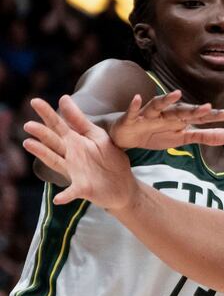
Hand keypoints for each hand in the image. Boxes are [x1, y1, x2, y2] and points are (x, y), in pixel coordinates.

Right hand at [22, 95, 137, 208]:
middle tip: (29, 124)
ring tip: (29, 144)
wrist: (123, 184)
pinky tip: (58, 198)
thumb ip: (80, 120)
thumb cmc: (108, 159)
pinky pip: (72, 192)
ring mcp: (74, 172)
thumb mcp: (97, 136)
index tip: (35, 101)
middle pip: (54, 142)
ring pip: (56, 161)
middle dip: (42, 133)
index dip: (47, 113)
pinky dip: (65, 195)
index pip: (58, 125)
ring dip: (43, 154)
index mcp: (75, 142)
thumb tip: (63, 97)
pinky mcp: (83, 188)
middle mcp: (70, 156)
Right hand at [109, 90, 223, 149]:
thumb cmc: (158, 133)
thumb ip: (208, 136)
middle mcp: (166, 114)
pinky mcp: (131, 118)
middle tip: (209, 107)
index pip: (199, 117)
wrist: (127, 136)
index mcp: (180, 119)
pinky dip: (135, 105)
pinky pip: (132, 111)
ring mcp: (148, 115)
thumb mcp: (184, 137)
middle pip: (181, 111)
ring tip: (176, 94)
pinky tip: (138, 98)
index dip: (214, 115)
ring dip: (166, 100)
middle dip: (194, 110)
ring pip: (157, 106)